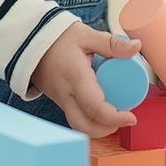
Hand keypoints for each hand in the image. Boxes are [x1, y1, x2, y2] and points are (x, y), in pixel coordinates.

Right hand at [31, 21, 143, 137]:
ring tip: (115, 114)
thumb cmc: (57, 37)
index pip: (94, 106)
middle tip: (125, 119)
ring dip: (98, 126)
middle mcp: (65, 94)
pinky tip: (102, 108)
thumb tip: (137, 47)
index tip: (131, 118)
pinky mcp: (58, 100)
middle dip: (107, 129)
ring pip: (78, 124)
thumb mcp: (86, 35)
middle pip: (85, 126)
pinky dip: (90, 118)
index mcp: (75, 77)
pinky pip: (74, 116)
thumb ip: (112, 43)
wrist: (28, 39)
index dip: (114, 118)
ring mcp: (60, 99)